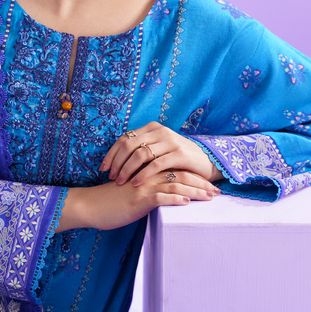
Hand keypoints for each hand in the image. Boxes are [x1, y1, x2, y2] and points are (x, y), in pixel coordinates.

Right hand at [56, 170, 219, 231]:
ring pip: (175, 184)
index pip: (176, 171)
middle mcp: (148, 176)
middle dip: (201, 184)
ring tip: (210, 197)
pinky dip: (176, 198)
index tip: (209, 185)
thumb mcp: (132, 193)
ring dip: (195, 191)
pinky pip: (161, 197)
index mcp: (147, 173)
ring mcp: (144, 187)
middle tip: (217, 191)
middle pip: (180, 175)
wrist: (91, 206)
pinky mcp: (139, 199)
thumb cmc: (110, 202)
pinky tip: (187, 202)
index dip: (195, 177)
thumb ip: (147, 191)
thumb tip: (162, 198)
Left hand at [100, 121, 221, 184]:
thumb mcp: (159, 149)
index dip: (112, 153)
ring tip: (120, 182)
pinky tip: (136, 183)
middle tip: (110, 177)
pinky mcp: (179, 154)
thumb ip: (142, 149)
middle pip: (129, 145)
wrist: (207, 162)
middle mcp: (160, 131)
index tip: (103, 168)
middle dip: (117, 162)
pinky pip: (156, 164)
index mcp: (152, 128)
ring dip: (127, 169)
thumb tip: (117, 160)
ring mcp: (170, 141)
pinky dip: (143, 174)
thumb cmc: (178, 159)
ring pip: (140, 154)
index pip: (124, 138)